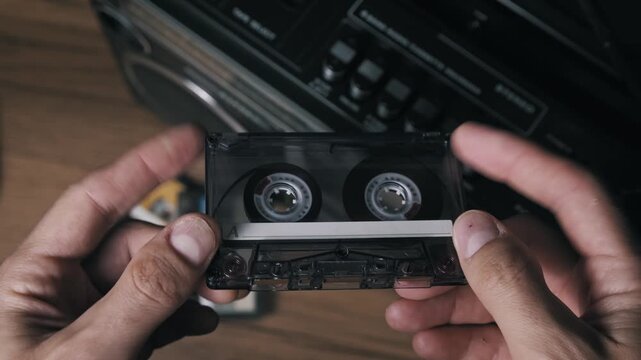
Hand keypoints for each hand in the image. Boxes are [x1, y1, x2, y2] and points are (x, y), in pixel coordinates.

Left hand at [0, 125, 238, 358]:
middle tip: (222, 256)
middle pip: (133, 242)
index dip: (146, 164)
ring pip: (150, 277)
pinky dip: (183, 311)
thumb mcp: (88, 349)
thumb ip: (143, 291)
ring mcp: (84, 318)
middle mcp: (58, 292)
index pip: (95, 198)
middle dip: (184, 246)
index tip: (187, 140)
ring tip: (221, 291)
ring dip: (192, 281)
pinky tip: (200, 318)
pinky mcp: (109, 343)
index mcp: (32, 279)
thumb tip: (192, 235)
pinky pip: (153, 311)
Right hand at [386, 122, 640, 358]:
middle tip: (419, 260)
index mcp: (621, 280)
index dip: (516, 159)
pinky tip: (434, 339)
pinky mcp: (550, 354)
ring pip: (500, 292)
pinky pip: (500, 331)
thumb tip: (475, 231)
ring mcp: (572, 327)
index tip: (469, 142)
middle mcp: (598, 297)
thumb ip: (514, 287)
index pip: (569, 193)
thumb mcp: (560, 350)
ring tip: (409, 312)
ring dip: (449, 300)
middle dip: (458, 255)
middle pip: (516, 249)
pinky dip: (461, 333)